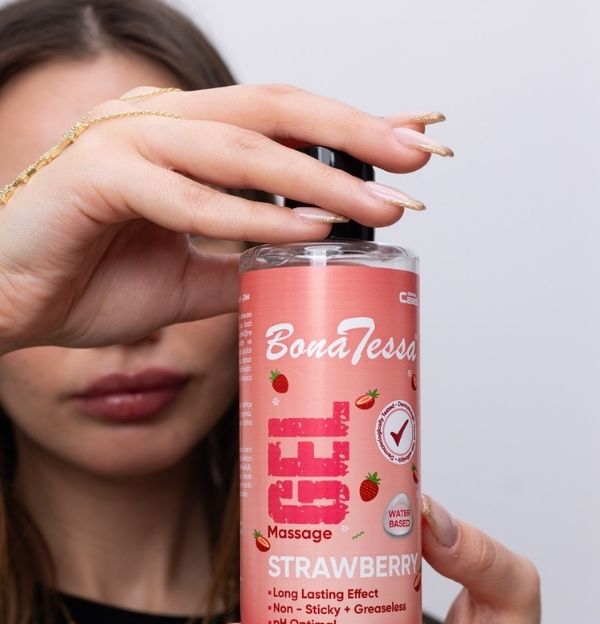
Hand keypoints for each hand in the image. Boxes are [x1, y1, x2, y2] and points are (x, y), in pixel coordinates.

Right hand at [0, 84, 442, 352]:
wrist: (11, 302)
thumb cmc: (91, 282)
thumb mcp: (190, 277)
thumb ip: (244, 263)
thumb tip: (305, 266)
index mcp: (185, 140)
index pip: (281, 120)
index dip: (349, 125)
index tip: (413, 139)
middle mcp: (162, 125)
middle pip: (272, 111)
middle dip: (350, 132)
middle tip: (418, 156)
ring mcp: (127, 142)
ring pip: (239, 149)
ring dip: (315, 176)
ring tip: (378, 203)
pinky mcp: (96, 176)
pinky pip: (188, 198)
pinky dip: (249, 217)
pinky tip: (305, 228)